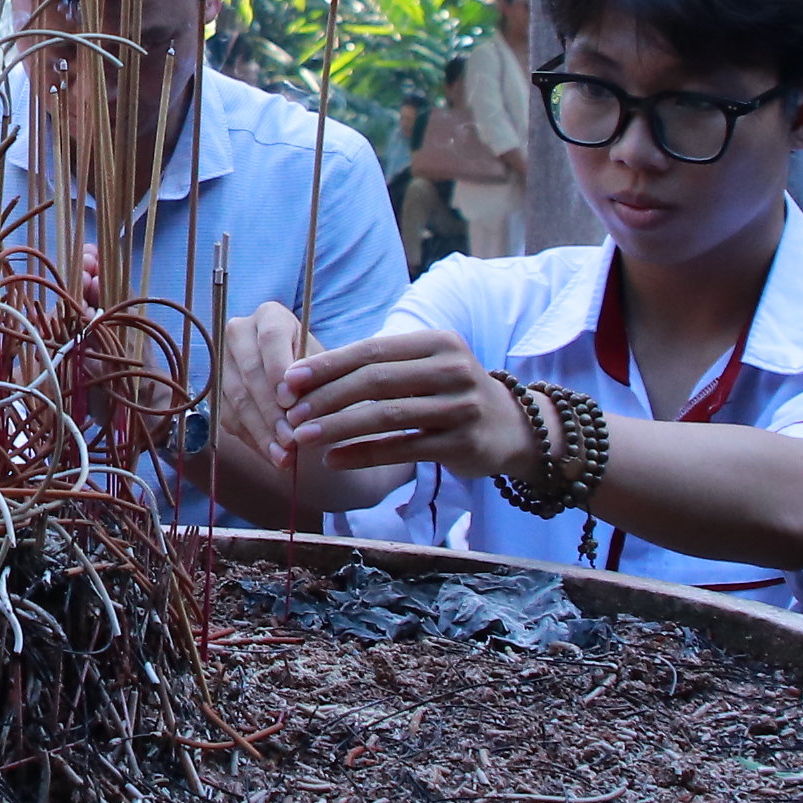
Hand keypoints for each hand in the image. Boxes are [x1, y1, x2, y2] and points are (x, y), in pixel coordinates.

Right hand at [203, 300, 315, 470]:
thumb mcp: (322, 366)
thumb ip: (314, 379)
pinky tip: (272, 455)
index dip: (279, 370)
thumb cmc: (318, 368)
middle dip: (272, 410)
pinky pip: (229, 416)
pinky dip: (253, 439)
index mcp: (269, 316)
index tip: (291, 401)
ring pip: (238, 398)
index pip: (270, 339)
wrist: (303, 380)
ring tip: (284, 454)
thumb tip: (294, 403)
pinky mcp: (217, 390)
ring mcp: (223, 361)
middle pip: (251, 372)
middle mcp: (239, 333)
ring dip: (262, 430)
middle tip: (291, 439)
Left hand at [275, 328, 538, 482]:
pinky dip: (363, 454)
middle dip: (326, 397)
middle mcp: (452, 370)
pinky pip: (403, 449)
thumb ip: (378, 366)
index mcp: (437, 342)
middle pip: (376, 381)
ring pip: (387, 416)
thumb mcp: (424, 367)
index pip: (371, 350)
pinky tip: (333, 459)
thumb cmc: (449, 393)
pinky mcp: (462, 444)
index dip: (327, 365)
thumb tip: (305, 374)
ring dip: (338, 427)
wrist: (513, 428)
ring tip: (302, 437)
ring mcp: (460, 408)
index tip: (289, 379)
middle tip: (289, 411)